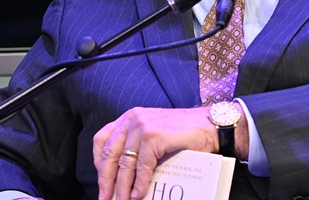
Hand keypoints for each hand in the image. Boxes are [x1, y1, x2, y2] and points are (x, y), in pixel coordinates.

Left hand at [93, 106, 217, 199]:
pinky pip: (142, 167)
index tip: (102, 180)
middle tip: (105, 198)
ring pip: (124, 164)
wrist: (209, 126)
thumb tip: (122, 176)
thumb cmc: (184, 132)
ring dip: (121, 188)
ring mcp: (143, 126)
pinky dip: (139, 185)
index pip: (102, 139)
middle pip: (110, 154)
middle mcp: (133, 119)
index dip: (98, 162)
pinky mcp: (154, 136)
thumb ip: (137, 146)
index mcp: (130, 117)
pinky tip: (138, 195)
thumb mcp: (153, 132)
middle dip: (105, 180)